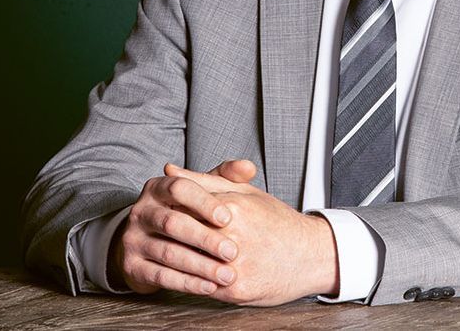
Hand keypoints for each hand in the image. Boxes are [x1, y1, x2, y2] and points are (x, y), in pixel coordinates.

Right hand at [113, 162, 249, 296]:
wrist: (149, 240)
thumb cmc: (186, 210)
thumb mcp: (203, 190)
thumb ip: (226, 176)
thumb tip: (248, 167)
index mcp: (157, 187)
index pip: (180, 188)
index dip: (204, 202)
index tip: (228, 218)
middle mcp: (140, 211)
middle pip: (172, 222)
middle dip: (205, 238)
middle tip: (232, 252)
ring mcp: (132, 239)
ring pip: (168, 253)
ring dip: (200, 266)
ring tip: (227, 275)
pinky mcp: (132, 266)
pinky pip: (161, 276)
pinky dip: (187, 283)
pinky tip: (209, 287)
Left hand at [166, 163, 339, 305]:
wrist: (310, 254)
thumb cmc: (277, 220)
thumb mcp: (244, 192)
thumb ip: (204, 180)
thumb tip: (170, 170)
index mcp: (233, 208)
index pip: (184, 207)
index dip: (165, 208)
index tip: (154, 210)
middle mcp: (233, 237)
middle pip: (182, 236)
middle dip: (163, 236)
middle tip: (149, 234)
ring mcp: (234, 265)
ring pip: (189, 265)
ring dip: (170, 262)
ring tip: (159, 256)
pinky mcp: (237, 290)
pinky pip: (202, 287)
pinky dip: (187, 282)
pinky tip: (180, 276)